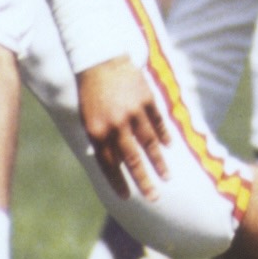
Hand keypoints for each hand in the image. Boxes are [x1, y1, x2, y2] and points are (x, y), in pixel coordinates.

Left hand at [77, 56, 172, 201]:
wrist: (100, 60)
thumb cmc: (91, 93)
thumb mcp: (88, 119)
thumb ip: (101, 140)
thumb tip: (114, 164)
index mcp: (97, 131)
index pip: (110, 165)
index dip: (118, 182)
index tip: (127, 197)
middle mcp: (116, 125)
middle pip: (133, 160)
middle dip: (143, 181)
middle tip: (153, 198)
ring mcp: (133, 112)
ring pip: (149, 144)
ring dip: (159, 163)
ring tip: (167, 178)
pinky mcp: (147, 100)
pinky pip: (158, 122)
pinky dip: (164, 135)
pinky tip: (168, 146)